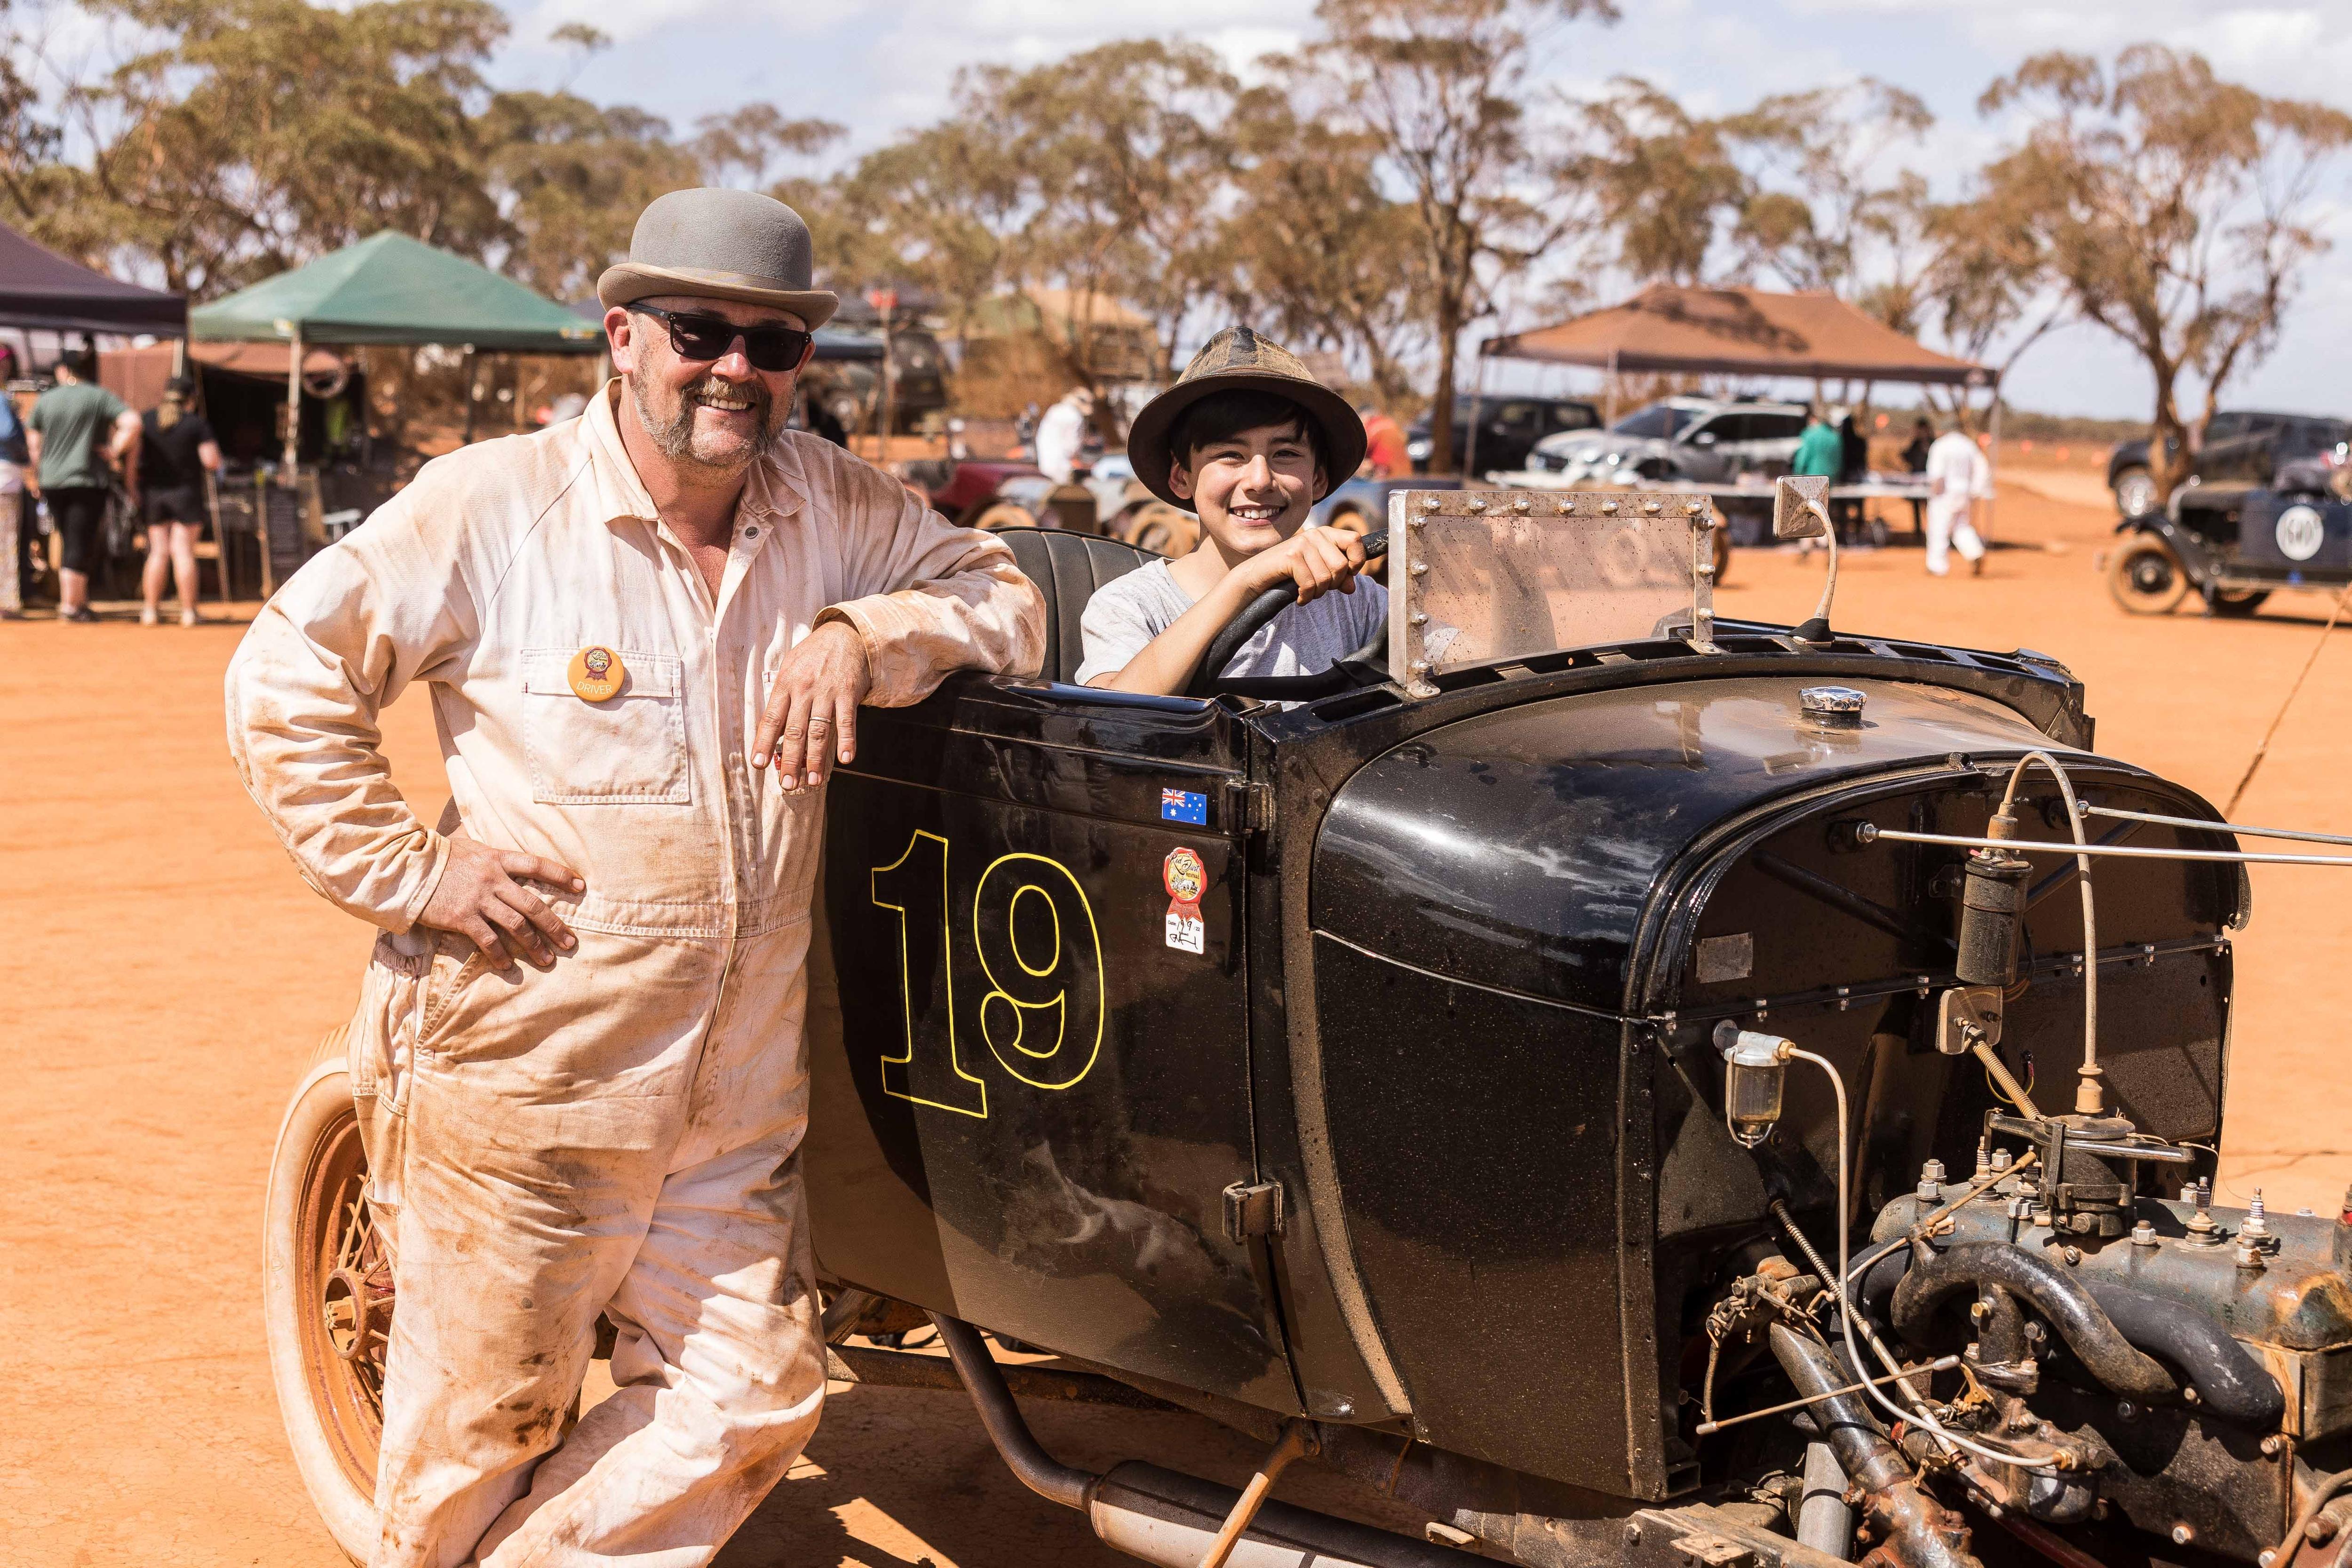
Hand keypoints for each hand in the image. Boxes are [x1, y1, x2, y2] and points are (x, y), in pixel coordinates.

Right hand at [417, 835, 583, 971]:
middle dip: (554, 925)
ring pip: (516, 925)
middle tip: (570, 942)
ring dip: (534, 945)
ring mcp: (478, 899)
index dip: (561, 875)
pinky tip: (509, 965)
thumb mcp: (470, 847)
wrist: (407, 867)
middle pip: (533, 903)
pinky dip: (500, 954)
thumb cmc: (439, 856)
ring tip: (547, 960)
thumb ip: (491, 856)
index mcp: (497, 859)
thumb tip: (506, 857)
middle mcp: (492, 879)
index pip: (537, 865)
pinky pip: (487, 939)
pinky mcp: (461, 917)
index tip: (581, 886)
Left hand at [754, 619, 870, 791]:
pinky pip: (847, 720)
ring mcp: (827, 692)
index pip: (771, 718)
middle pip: (795, 731)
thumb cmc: (813, 656)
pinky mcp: (849, 693)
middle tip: (787, 784)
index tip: (759, 764)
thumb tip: (775, 732)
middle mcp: (804, 689)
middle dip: (790, 760)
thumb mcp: (790, 669)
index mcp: (785, 684)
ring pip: (819, 730)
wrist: (844, 634)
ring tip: (812, 781)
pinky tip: (845, 759)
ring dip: (816, 758)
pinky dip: (847, 740)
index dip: (765, 743)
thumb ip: (782, 698)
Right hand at [1236, 524, 1365, 605]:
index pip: (1356, 540)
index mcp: (1326, 534)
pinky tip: (1300, 597)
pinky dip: (1306, 596)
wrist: (1257, 576)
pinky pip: (1310, 583)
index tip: (1346, 574)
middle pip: (1341, 565)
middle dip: (1333, 584)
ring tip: (1308, 592)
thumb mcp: (1318, 574)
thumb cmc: (1288, 574)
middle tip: (1319, 589)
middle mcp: (1315, 534)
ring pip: (1326, 577)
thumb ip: (1338, 577)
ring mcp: (1302, 543)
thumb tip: (1352, 587)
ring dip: (1318, 592)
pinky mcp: (1291, 556)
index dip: (1356, 561)